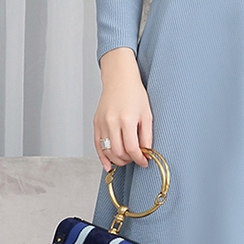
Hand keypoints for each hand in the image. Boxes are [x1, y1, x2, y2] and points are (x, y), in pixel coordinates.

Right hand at [94, 48, 151, 170]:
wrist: (119, 79)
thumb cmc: (134, 93)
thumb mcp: (147, 114)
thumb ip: (147, 136)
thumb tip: (146, 153)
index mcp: (127, 119)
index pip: (132, 148)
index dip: (139, 159)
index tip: (144, 162)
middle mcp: (111, 122)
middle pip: (118, 152)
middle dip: (129, 160)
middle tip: (136, 159)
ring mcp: (101, 123)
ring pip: (107, 151)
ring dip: (117, 160)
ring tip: (126, 159)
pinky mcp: (96, 123)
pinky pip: (97, 145)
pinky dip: (102, 157)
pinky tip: (108, 165)